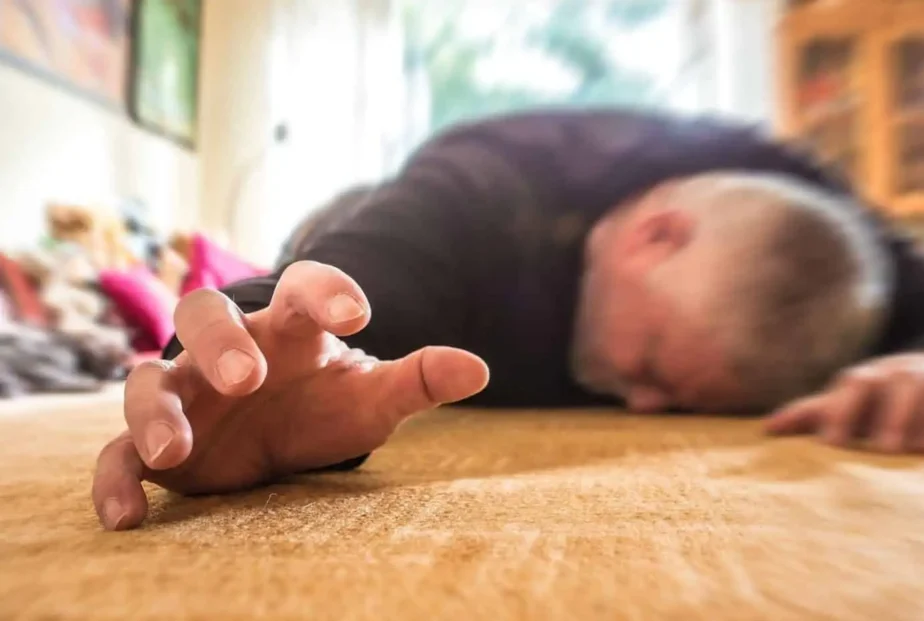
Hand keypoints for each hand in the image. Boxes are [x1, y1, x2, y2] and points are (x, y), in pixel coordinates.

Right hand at [92, 261, 488, 530]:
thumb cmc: (323, 402)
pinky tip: (128, 518)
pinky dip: (115, 479)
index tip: (359, 314)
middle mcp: (228, 348)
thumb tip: (479, 368)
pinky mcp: (157, 442)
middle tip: (246, 378)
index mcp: (287, 327)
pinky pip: (118, 452)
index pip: (300, 288)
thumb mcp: (370, 396)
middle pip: (204, 316)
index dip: (325, 291)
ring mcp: (185, 392)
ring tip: (176, 450)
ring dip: (157, 410)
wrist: (276, 430)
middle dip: (220, 343)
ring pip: (148, 380)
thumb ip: (417, 380)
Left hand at [764, 352, 923, 454]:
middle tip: (887, 448)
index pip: (855, 385)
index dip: (841, 411)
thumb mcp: (854, 399)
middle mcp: (913, 374)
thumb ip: (814, 414)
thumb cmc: (886, 396)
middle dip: (896, 417)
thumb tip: (766, 430)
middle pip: (903, 390)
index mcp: (876, 375)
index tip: (831, 444)